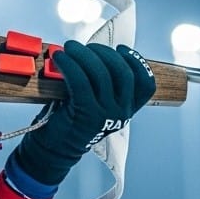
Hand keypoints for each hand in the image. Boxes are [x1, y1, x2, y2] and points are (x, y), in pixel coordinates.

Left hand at [11, 41, 155, 186]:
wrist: (54, 151)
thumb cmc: (71, 121)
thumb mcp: (95, 105)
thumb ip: (101, 85)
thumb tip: (91, 52)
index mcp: (126, 111)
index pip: (146, 85)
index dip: (137, 62)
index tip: (121, 49)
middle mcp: (121, 114)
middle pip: (123, 72)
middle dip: (103, 52)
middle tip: (83, 47)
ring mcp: (105, 115)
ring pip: (101, 73)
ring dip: (83, 54)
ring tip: (69, 48)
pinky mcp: (86, 114)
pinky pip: (80, 81)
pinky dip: (69, 64)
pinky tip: (60, 58)